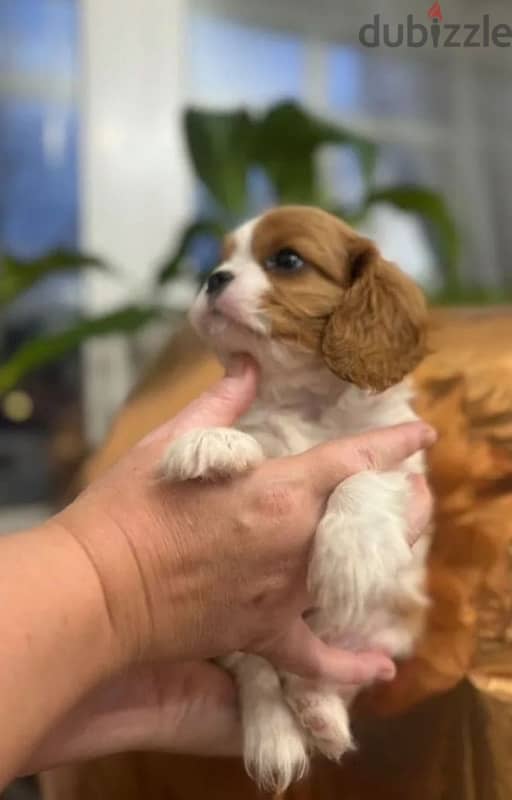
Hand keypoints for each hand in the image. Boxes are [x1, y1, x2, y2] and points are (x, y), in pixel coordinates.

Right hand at [55, 356, 433, 682]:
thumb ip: (220, 403)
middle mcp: (296, 545)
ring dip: (386, 557)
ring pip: (359, 578)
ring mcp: (283, 594)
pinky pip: (317, 657)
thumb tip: (247, 366)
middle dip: (404, 503)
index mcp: (279, 492)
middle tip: (415, 489)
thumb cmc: (129, 509)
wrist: (97, 589)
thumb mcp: (172, 442)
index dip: (395, 444)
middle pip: (374, 523)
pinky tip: (380, 667)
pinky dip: (350, 665)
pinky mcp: (262, 632)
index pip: (356, 460)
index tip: (422, 435)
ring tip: (399, 540)